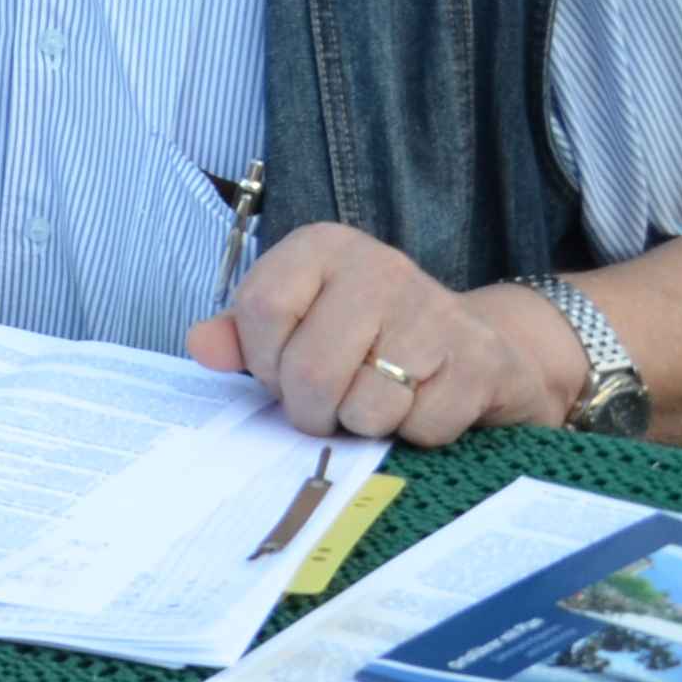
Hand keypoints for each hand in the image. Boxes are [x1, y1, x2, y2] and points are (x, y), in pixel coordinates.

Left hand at [190, 224, 564, 447]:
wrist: (473, 346)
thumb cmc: (364, 336)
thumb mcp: (295, 321)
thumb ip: (240, 334)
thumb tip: (202, 345)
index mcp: (322, 248)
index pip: (262, 309)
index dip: (264, 361)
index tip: (281, 372)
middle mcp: (380, 267)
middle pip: (310, 368)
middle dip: (309, 408)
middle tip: (324, 406)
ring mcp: (435, 311)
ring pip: (366, 406)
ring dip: (361, 424)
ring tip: (374, 401)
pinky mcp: (479, 360)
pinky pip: (422, 427)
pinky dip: (414, 434)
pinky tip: (421, 404)